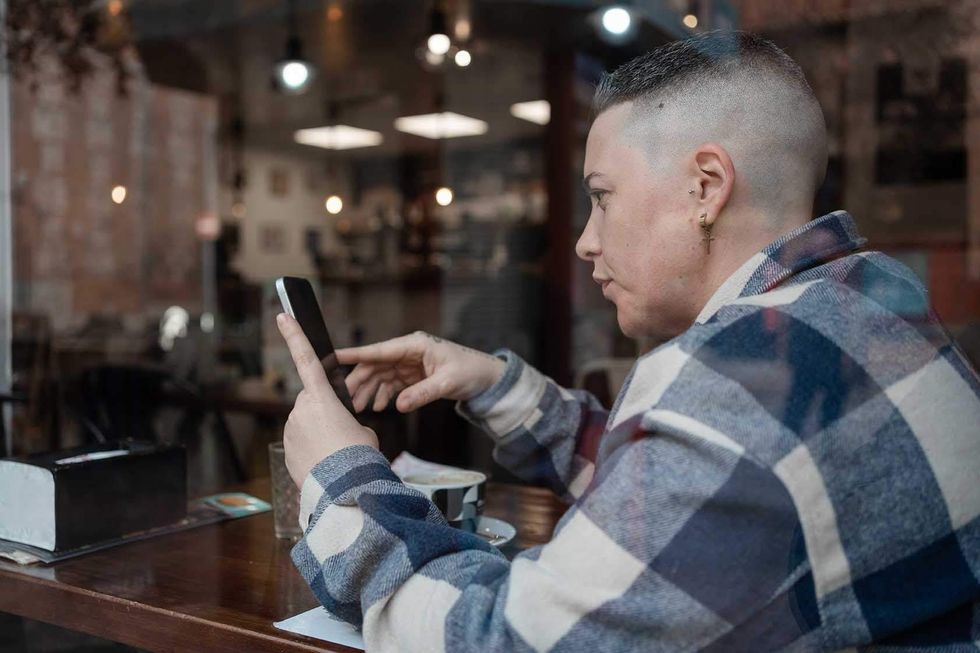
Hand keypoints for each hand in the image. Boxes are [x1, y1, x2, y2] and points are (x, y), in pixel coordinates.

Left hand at [277, 313, 378, 486]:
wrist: (345, 488)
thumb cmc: (359, 456)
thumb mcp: (363, 430)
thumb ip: (346, 419)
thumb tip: (335, 427)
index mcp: (322, 398)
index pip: (307, 359)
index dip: (295, 336)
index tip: (283, 317)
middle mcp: (301, 410)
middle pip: (311, 400)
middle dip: (323, 410)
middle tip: (342, 431)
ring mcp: (291, 430)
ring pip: (305, 423)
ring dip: (318, 431)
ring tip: (336, 451)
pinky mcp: (287, 449)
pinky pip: (300, 442)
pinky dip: (311, 448)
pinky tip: (326, 461)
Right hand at [336, 331, 505, 412]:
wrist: (486, 378)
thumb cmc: (470, 371)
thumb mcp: (447, 382)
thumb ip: (422, 393)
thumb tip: (399, 405)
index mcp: (414, 345)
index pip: (380, 350)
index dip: (356, 354)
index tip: (334, 357)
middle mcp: (408, 352)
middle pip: (375, 365)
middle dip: (358, 381)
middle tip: (344, 399)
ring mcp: (409, 364)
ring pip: (380, 376)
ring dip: (368, 391)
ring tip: (358, 408)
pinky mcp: (412, 376)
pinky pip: (391, 385)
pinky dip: (382, 396)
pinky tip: (377, 407)